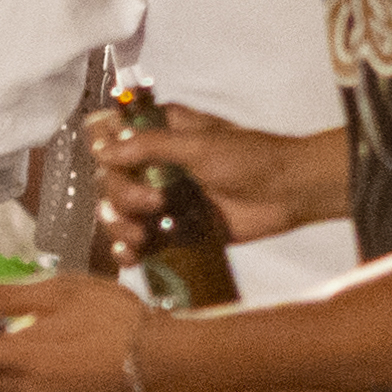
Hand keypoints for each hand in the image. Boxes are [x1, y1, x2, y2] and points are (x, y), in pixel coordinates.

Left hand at [0, 269, 158, 391]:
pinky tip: (81, 365)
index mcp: (20, 357)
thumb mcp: (59, 292)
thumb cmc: (110, 316)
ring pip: (22, 390)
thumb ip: (5, 299)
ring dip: (23, 371)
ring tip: (54, 344)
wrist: (162, 356)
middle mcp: (29, 391)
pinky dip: (56, 383)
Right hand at [100, 100, 342, 242]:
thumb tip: (104, 150)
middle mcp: (157, 164)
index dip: (102, 150)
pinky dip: (131, 251)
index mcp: (162, 133)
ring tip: (140, 238)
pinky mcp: (176, 229)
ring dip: (121, 226)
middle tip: (151, 204)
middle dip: (121, 197)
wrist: (289, 193)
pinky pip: (142, 241)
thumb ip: (152, 147)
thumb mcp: (200, 145)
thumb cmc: (250, 158)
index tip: (109, 164)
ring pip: (121, 213)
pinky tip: (132, 258)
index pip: (113, 136)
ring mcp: (165, 198)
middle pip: (112, 180)